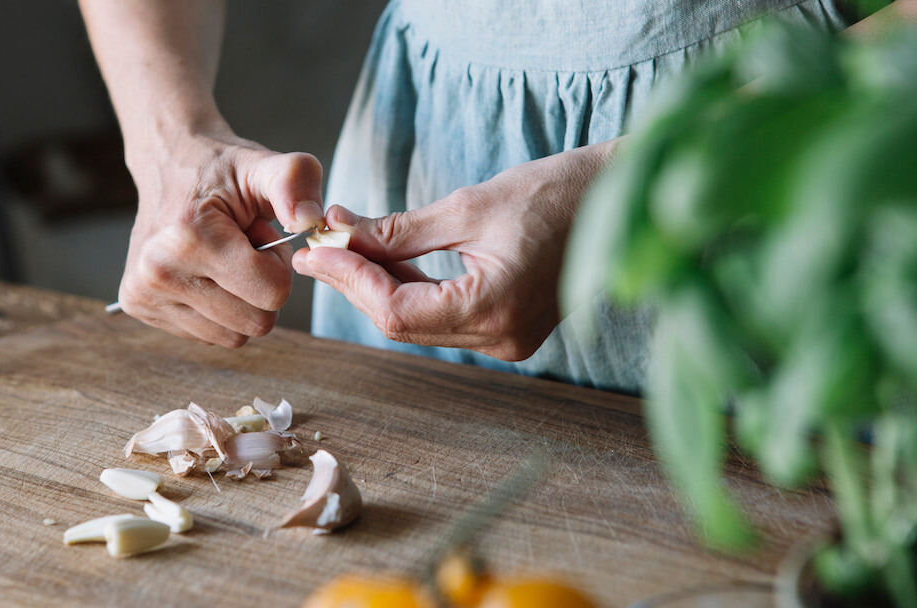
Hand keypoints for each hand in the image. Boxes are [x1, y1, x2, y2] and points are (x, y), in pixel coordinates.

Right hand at [118, 125, 325, 346]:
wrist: (168, 163)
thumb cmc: (221, 170)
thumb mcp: (264, 165)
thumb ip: (295, 183)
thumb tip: (311, 221)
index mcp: (188, 238)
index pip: (272, 292)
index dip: (279, 264)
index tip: (260, 235)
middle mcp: (157, 272)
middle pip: (257, 322)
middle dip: (263, 287)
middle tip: (243, 248)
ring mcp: (144, 294)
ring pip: (234, 336)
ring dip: (242, 301)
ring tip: (224, 258)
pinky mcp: (139, 307)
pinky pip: (209, 336)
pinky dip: (219, 310)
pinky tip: (206, 272)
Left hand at [293, 141, 613, 360]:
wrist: (617, 200)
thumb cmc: (554, 193)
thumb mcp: (468, 207)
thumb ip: (399, 231)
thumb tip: (341, 234)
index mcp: (493, 310)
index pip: (395, 311)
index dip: (348, 280)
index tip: (315, 248)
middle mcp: (500, 339)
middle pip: (401, 322)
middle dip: (356, 282)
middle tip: (321, 244)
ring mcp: (507, 340)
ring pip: (418, 322)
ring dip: (379, 286)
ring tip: (344, 246)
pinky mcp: (508, 329)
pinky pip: (443, 318)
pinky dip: (411, 290)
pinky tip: (385, 260)